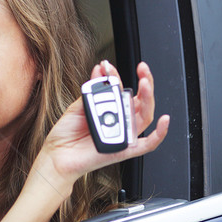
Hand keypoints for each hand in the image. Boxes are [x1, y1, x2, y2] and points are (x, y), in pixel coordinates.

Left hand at [31, 61, 169, 191]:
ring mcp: (124, 135)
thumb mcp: (78, 107)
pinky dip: (160, 133)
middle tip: (142, 68)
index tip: (108, 65)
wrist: (58, 155)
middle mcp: (120, 122)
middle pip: (141, 101)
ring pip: (145, 116)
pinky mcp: (125, 150)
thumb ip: (92, 93)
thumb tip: (100, 72)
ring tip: (145, 82)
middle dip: (145, 82)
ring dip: (149, 98)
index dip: (117, 77)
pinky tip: (164, 120)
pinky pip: (148, 144)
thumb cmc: (67, 135)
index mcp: (111, 111)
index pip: (122, 91)